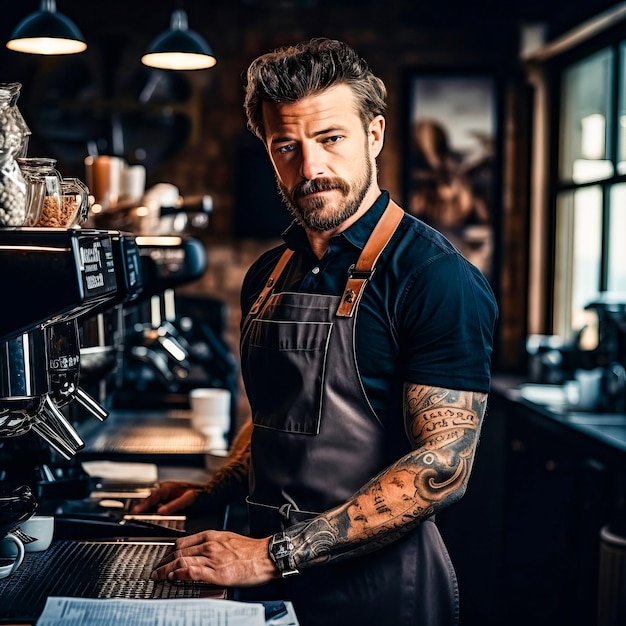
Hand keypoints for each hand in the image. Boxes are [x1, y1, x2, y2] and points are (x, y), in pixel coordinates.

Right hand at [130, 481, 203, 514]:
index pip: (150, 499)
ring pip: (151, 501)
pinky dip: (152, 507)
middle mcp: (164, 489)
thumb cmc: (197, 491)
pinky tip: (151, 514)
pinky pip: (156, 502)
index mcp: (167, 488)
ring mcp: (165, 492)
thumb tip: (161, 512)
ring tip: (138, 515)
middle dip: (141, 508)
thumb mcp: (187, 499)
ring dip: (146, 508)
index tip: (134, 513)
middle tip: (133, 516)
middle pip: (148, 500)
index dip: (141, 507)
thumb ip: (174, 506)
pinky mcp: (167, 496)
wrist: (204, 489)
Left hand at [150, 530, 278, 586]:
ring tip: (158, 576)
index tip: (163, 558)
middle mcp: (209, 545)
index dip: (169, 551)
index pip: (182, 542)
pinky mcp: (217, 573)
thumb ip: (213, 544)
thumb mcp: (228, 539)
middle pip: (179, 552)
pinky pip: (193, 572)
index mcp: (212, 536)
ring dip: (166, 570)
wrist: (266, 555)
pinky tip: (173, 578)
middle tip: (156, 570)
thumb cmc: (251, 550)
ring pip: (182, 561)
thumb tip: (200, 551)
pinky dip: (180, 574)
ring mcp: (212, 559)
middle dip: (163, 562)